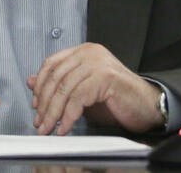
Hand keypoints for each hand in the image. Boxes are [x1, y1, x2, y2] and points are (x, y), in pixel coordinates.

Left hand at [29, 42, 162, 134]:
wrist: (149, 107)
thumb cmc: (117, 99)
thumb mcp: (82, 92)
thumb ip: (60, 86)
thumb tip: (31, 83)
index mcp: (83, 51)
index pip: (51, 64)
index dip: (40, 85)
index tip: (35, 105)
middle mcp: (89, 53)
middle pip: (56, 77)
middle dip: (44, 103)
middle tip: (40, 122)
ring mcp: (98, 63)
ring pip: (65, 89)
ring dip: (53, 113)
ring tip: (49, 128)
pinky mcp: (105, 77)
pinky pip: (78, 98)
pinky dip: (69, 116)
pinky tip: (66, 128)